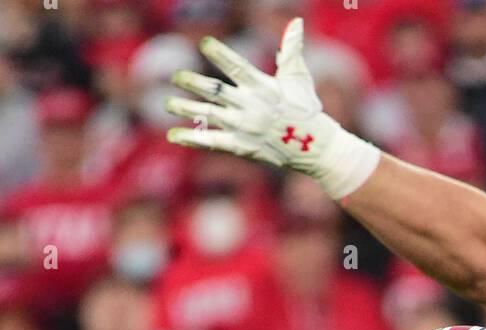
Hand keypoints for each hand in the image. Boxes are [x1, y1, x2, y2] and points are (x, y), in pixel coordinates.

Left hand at [165, 18, 339, 181]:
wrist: (316, 149)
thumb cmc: (307, 110)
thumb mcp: (299, 79)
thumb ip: (292, 50)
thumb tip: (296, 23)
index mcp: (263, 87)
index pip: (237, 67)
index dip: (220, 54)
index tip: (204, 43)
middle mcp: (251, 107)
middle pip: (216, 92)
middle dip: (194, 83)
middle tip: (176, 76)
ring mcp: (245, 128)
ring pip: (210, 115)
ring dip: (187, 109)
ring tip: (168, 103)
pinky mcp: (243, 147)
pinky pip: (213, 142)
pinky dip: (193, 138)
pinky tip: (175, 134)